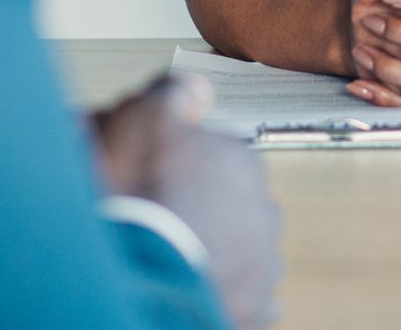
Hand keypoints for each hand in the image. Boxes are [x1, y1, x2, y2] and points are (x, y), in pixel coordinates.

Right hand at [93, 73, 282, 328]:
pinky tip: (190, 291)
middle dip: (204, 213)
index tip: (153, 183)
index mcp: (242, 162)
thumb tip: (196, 91)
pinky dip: (221, 294)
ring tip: (171, 261)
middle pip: (232, 206)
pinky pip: (242, 299)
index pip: (216, 159)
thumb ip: (173, 94)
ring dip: (215, 255)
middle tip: (161, 225)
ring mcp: (262, 264)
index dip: (180, 170)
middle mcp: (263, 211)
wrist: (137, 272)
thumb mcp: (144, 117)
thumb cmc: (137, 194)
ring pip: (239, 252)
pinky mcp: (252, 309)